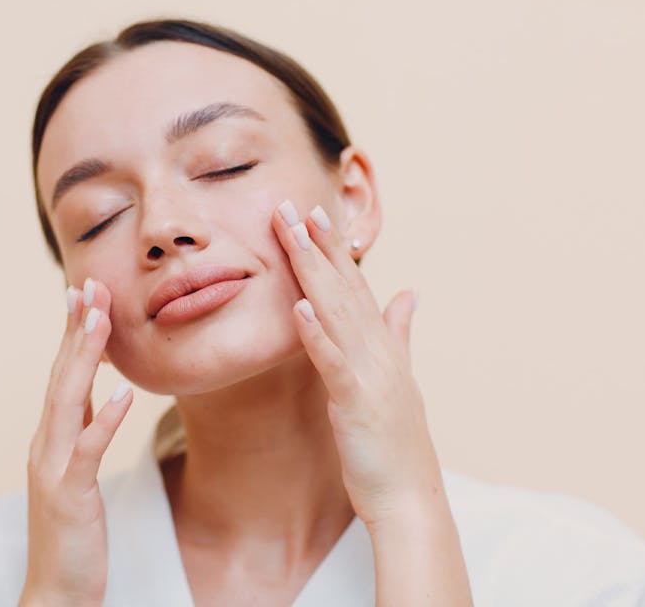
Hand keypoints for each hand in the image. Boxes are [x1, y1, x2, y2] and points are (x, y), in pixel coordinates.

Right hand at [20, 279, 132, 606]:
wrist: (56, 590)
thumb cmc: (71, 530)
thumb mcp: (76, 470)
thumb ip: (81, 429)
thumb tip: (98, 392)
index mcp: (51, 437)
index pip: (62, 374)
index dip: (72, 333)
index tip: (83, 293)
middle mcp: (46, 444)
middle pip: (61, 375)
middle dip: (76, 329)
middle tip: (89, 284)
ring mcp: (53, 468)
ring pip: (67, 401)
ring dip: (84, 358)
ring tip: (101, 319)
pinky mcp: (69, 495)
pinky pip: (88, 450)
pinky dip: (104, 418)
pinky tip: (125, 392)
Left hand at [271, 199, 444, 527]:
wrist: (408, 497)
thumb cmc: (395, 442)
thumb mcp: (399, 379)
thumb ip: (400, 332)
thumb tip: (408, 292)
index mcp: (383, 344)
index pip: (355, 285)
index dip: (335, 248)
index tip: (314, 213)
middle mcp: (378, 350)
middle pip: (343, 287)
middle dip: (318, 244)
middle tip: (293, 205)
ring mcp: (370, 373)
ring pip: (337, 311)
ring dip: (314, 271)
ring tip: (295, 234)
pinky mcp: (356, 401)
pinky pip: (333, 361)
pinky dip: (316, 332)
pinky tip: (298, 306)